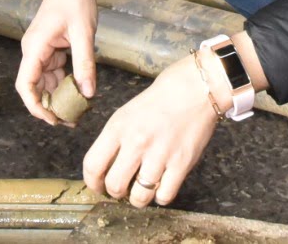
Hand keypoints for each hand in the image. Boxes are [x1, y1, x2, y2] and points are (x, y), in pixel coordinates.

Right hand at [16, 0, 109, 125]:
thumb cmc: (76, 1)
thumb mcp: (84, 33)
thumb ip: (85, 63)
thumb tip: (88, 94)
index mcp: (35, 47)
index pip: (26, 84)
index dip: (35, 106)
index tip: (52, 120)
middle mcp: (33, 51)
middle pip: (34, 87)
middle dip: (49, 106)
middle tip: (70, 122)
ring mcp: (41, 51)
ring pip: (45, 82)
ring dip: (58, 98)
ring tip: (77, 113)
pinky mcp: (50, 50)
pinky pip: (53, 73)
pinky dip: (64, 85)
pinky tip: (78, 94)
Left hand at [83, 52, 219, 207]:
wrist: (195, 88)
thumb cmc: (160, 98)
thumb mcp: (127, 113)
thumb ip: (115, 140)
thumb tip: (106, 168)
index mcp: (118, 127)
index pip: (92, 165)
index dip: (93, 182)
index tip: (98, 186)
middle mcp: (136, 142)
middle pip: (114, 186)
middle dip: (115, 192)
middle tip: (122, 188)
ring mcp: (160, 154)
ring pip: (139, 197)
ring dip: (138, 198)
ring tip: (142, 189)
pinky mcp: (181, 163)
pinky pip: (164, 196)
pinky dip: (161, 197)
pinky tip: (161, 185)